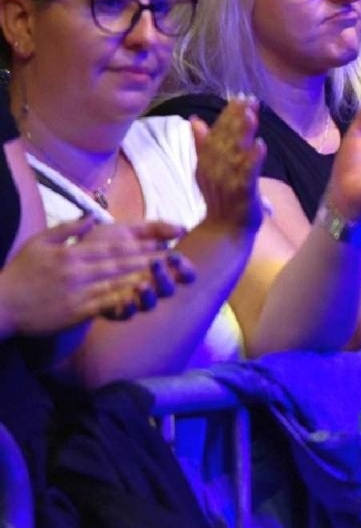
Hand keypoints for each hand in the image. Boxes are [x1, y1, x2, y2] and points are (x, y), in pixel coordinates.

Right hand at [0, 218, 195, 333]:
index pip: (113, 246)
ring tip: (167, 275)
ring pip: (118, 282)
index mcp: (71, 253)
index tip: (160, 243)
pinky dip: (126, 299)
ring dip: (145, 277)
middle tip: (175, 257)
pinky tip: (144, 297)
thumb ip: (66, 229)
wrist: (1, 306)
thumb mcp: (39, 243)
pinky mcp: (76, 311)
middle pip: (121, 263)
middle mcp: (77, 270)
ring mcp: (78, 291)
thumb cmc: (19, 274)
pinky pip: (106, 304)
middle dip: (150, 259)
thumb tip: (90, 216)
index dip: (140, 244)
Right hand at [191, 98, 265, 233]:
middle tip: (248, 100)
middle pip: (225, 138)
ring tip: (252, 114)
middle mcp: (214, 168)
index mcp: (206, 161)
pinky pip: (247, 174)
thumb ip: (202, 144)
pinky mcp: (241, 193)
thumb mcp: (207, 169)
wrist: (223, 230)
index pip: (216, 133)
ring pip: (235, 152)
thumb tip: (194, 120)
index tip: (239, 98)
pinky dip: (253, 160)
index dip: (227, 115)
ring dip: (243, 133)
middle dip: (237, 118)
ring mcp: (227, 180)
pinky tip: (261, 145)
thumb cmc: (220, 198)